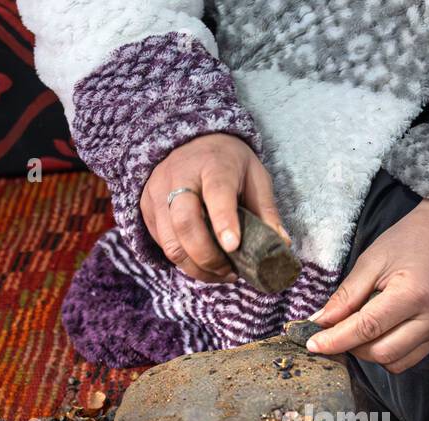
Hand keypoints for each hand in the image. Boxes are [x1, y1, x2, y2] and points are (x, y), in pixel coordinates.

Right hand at [140, 133, 287, 282]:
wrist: (189, 141)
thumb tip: (281, 244)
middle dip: (208, 257)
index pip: (217, 194)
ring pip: (170, 243)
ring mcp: (158, 193)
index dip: (224, 222)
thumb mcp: (254, 176)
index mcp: (214, 165)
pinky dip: (183, 262)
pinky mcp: (147, 209)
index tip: (233, 247)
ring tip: (219, 273)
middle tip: (230, 271)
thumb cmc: (228, 163)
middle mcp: (180, 177)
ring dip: (195, 267)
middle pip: (186, 223)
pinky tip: (202, 263)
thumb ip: (266, 210)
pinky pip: (162, 245)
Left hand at [306, 201, 428, 372]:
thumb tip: (320, 323)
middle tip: (336, 332)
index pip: (368, 328)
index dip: (337, 339)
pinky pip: (408, 359)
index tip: (313, 344)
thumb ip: (346, 296)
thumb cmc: (408, 241)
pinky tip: (381, 332)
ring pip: (394, 362)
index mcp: (414, 293)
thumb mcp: (370, 261)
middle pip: (381, 352)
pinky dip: (387, 352)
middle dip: (352, 347)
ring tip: (361, 329)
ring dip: (370, 353)